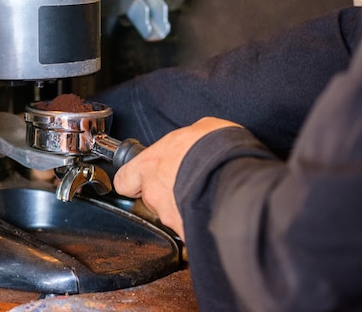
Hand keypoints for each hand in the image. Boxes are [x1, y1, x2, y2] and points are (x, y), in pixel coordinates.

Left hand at [113, 117, 242, 240]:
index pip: (124, 179)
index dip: (133, 180)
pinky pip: (190, 229)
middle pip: (150, 199)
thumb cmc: (217, 150)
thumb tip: (194, 140)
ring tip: (208, 196)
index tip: (143, 177)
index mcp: (150, 165)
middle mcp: (155, 193)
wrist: (236, 179)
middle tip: (184, 185)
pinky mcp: (187, 233)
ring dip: (185, 208)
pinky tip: (216, 213)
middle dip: (165, 195)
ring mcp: (170, 216)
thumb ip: (187, 139)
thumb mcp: (203, 129)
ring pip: (171, 215)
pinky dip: (200, 223)